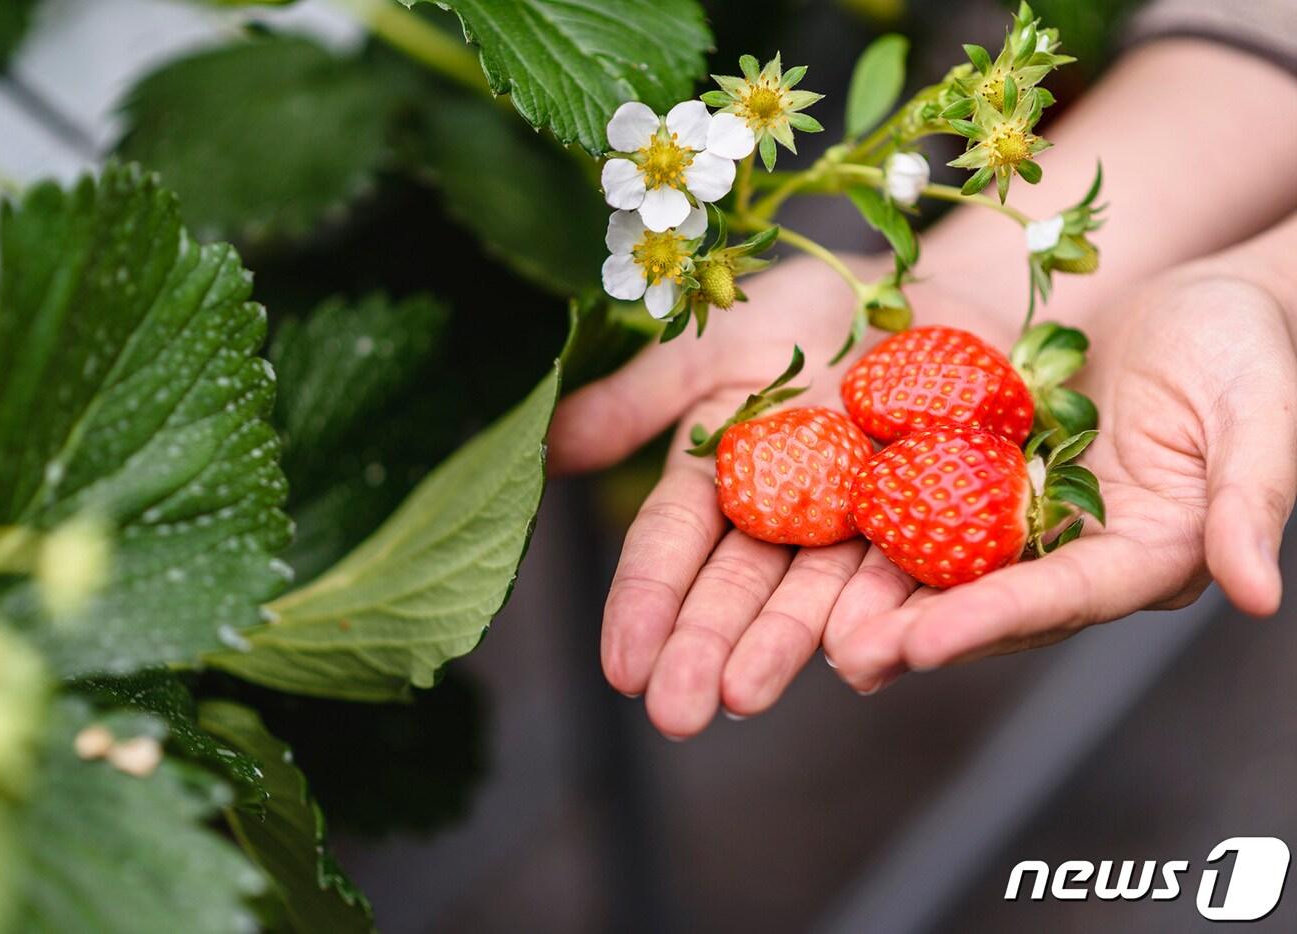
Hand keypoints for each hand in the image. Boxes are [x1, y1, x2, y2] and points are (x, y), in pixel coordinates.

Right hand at [549, 259, 1008, 736]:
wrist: (932, 282)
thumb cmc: (812, 302)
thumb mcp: (712, 344)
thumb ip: (638, 400)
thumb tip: (544, 449)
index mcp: (721, 475)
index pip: (672, 547)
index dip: (644, 604)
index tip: (620, 668)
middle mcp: (784, 514)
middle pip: (736, 588)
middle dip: (703, 649)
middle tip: (674, 714)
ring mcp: (858, 523)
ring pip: (814, 593)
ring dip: (779, 648)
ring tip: (743, 698)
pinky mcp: (935, 518)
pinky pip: (909, 566)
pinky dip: (884, 609)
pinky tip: (860, 655)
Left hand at [828, 272, 1296, 692]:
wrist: (1199, 298)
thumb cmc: (1249, 347)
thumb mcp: (1261, 413)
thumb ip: (1251, 501)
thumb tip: (1259, 596)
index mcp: (1150, 552)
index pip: (1068, 596)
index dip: (996, 619)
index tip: (923, 645)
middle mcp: (1082, 548)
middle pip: (996, 601)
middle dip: (921, 633)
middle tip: (848, 659)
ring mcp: (1031, 513)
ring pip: (952, 566)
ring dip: (889, 600)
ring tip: (820, 634)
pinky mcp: (991, 473)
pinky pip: (931, 503)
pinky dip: (883, 528)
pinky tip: (823, 545)